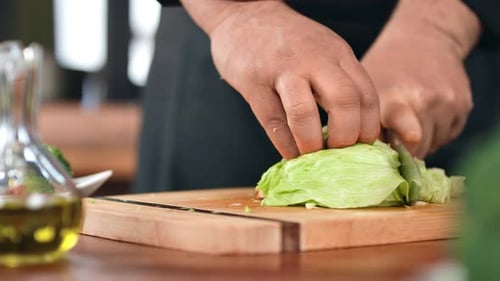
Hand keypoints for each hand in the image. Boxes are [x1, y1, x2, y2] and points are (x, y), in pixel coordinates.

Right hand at [207, 1, 379, 158]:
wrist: (245, 14)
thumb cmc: (287, 42)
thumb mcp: (323, 51)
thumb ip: (338, 81)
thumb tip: (353, 128)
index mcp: (337, 55)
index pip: (366, 95)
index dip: (368, 128)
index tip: (362, 147)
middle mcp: (314, 60)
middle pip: (344, 101)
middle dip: (346, 137)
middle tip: (339, 154)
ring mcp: (282, 70)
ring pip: (304, 112)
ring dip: (311, 143)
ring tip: (312, 156)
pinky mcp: (254, 82)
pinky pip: (272, 120)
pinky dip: (284, 144)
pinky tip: (289, 154)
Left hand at [361, 0, 479, 158]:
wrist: (424, 37)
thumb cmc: (387, 67)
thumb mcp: (368, 89)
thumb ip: (368, 121)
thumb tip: (365, 156)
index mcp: (398, 98)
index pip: (408, 134)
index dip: (400, 150)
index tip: (392, 150)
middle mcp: (427, 101)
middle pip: (417, 150)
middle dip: (403, 150)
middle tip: (391, 137)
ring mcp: (448, 103)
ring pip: (433, 145)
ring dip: (420, 142)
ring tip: (408, 121)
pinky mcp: (464, 105)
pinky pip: (447, 136)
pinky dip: (434, 132)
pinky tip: (424, 114)